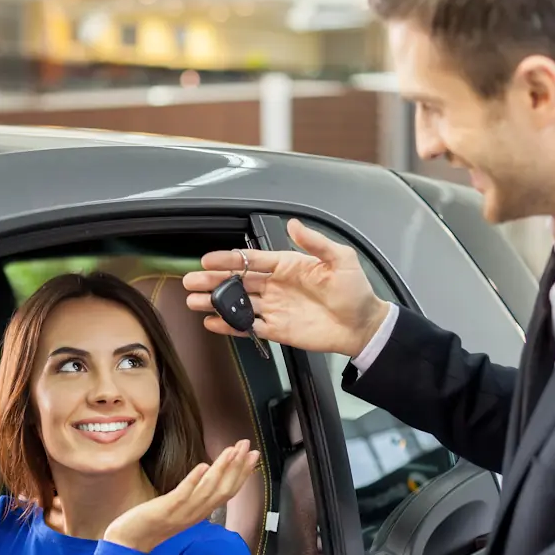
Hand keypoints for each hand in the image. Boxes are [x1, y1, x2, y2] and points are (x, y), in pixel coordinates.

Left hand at [104, 440, 259, 552]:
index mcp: (201, 512)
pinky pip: (183, 495)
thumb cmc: (153, 523)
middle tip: (248, 446)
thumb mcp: (180, 508)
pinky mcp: (166, 510)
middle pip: (224, 489)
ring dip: (222, 469)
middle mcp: (196, 513)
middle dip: (238, 467)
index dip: (243, 473)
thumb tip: (207, 475)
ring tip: (232, 450)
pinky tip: (203, 465)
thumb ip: (195, 495)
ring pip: (208, 490)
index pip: (228, 491)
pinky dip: (194, 481)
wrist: (129, 542)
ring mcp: (182, 512)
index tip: (254, 456)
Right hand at [183, 218, 389, 357]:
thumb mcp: (340, 259)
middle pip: (238, 281)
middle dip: (213, 281)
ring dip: (216, 303)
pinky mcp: (277, 330)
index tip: (207, 260)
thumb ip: (315, 243)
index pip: (251, 260)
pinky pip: (249, 327)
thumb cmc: (356, 291)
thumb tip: (293, 224)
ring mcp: (275, 308)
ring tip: (195, 302)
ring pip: (238, 304)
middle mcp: (276, 286)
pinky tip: (214, 323)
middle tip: (190, 281)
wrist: (364, 325)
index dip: (228, 259)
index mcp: (288, 265)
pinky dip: (231, 326)